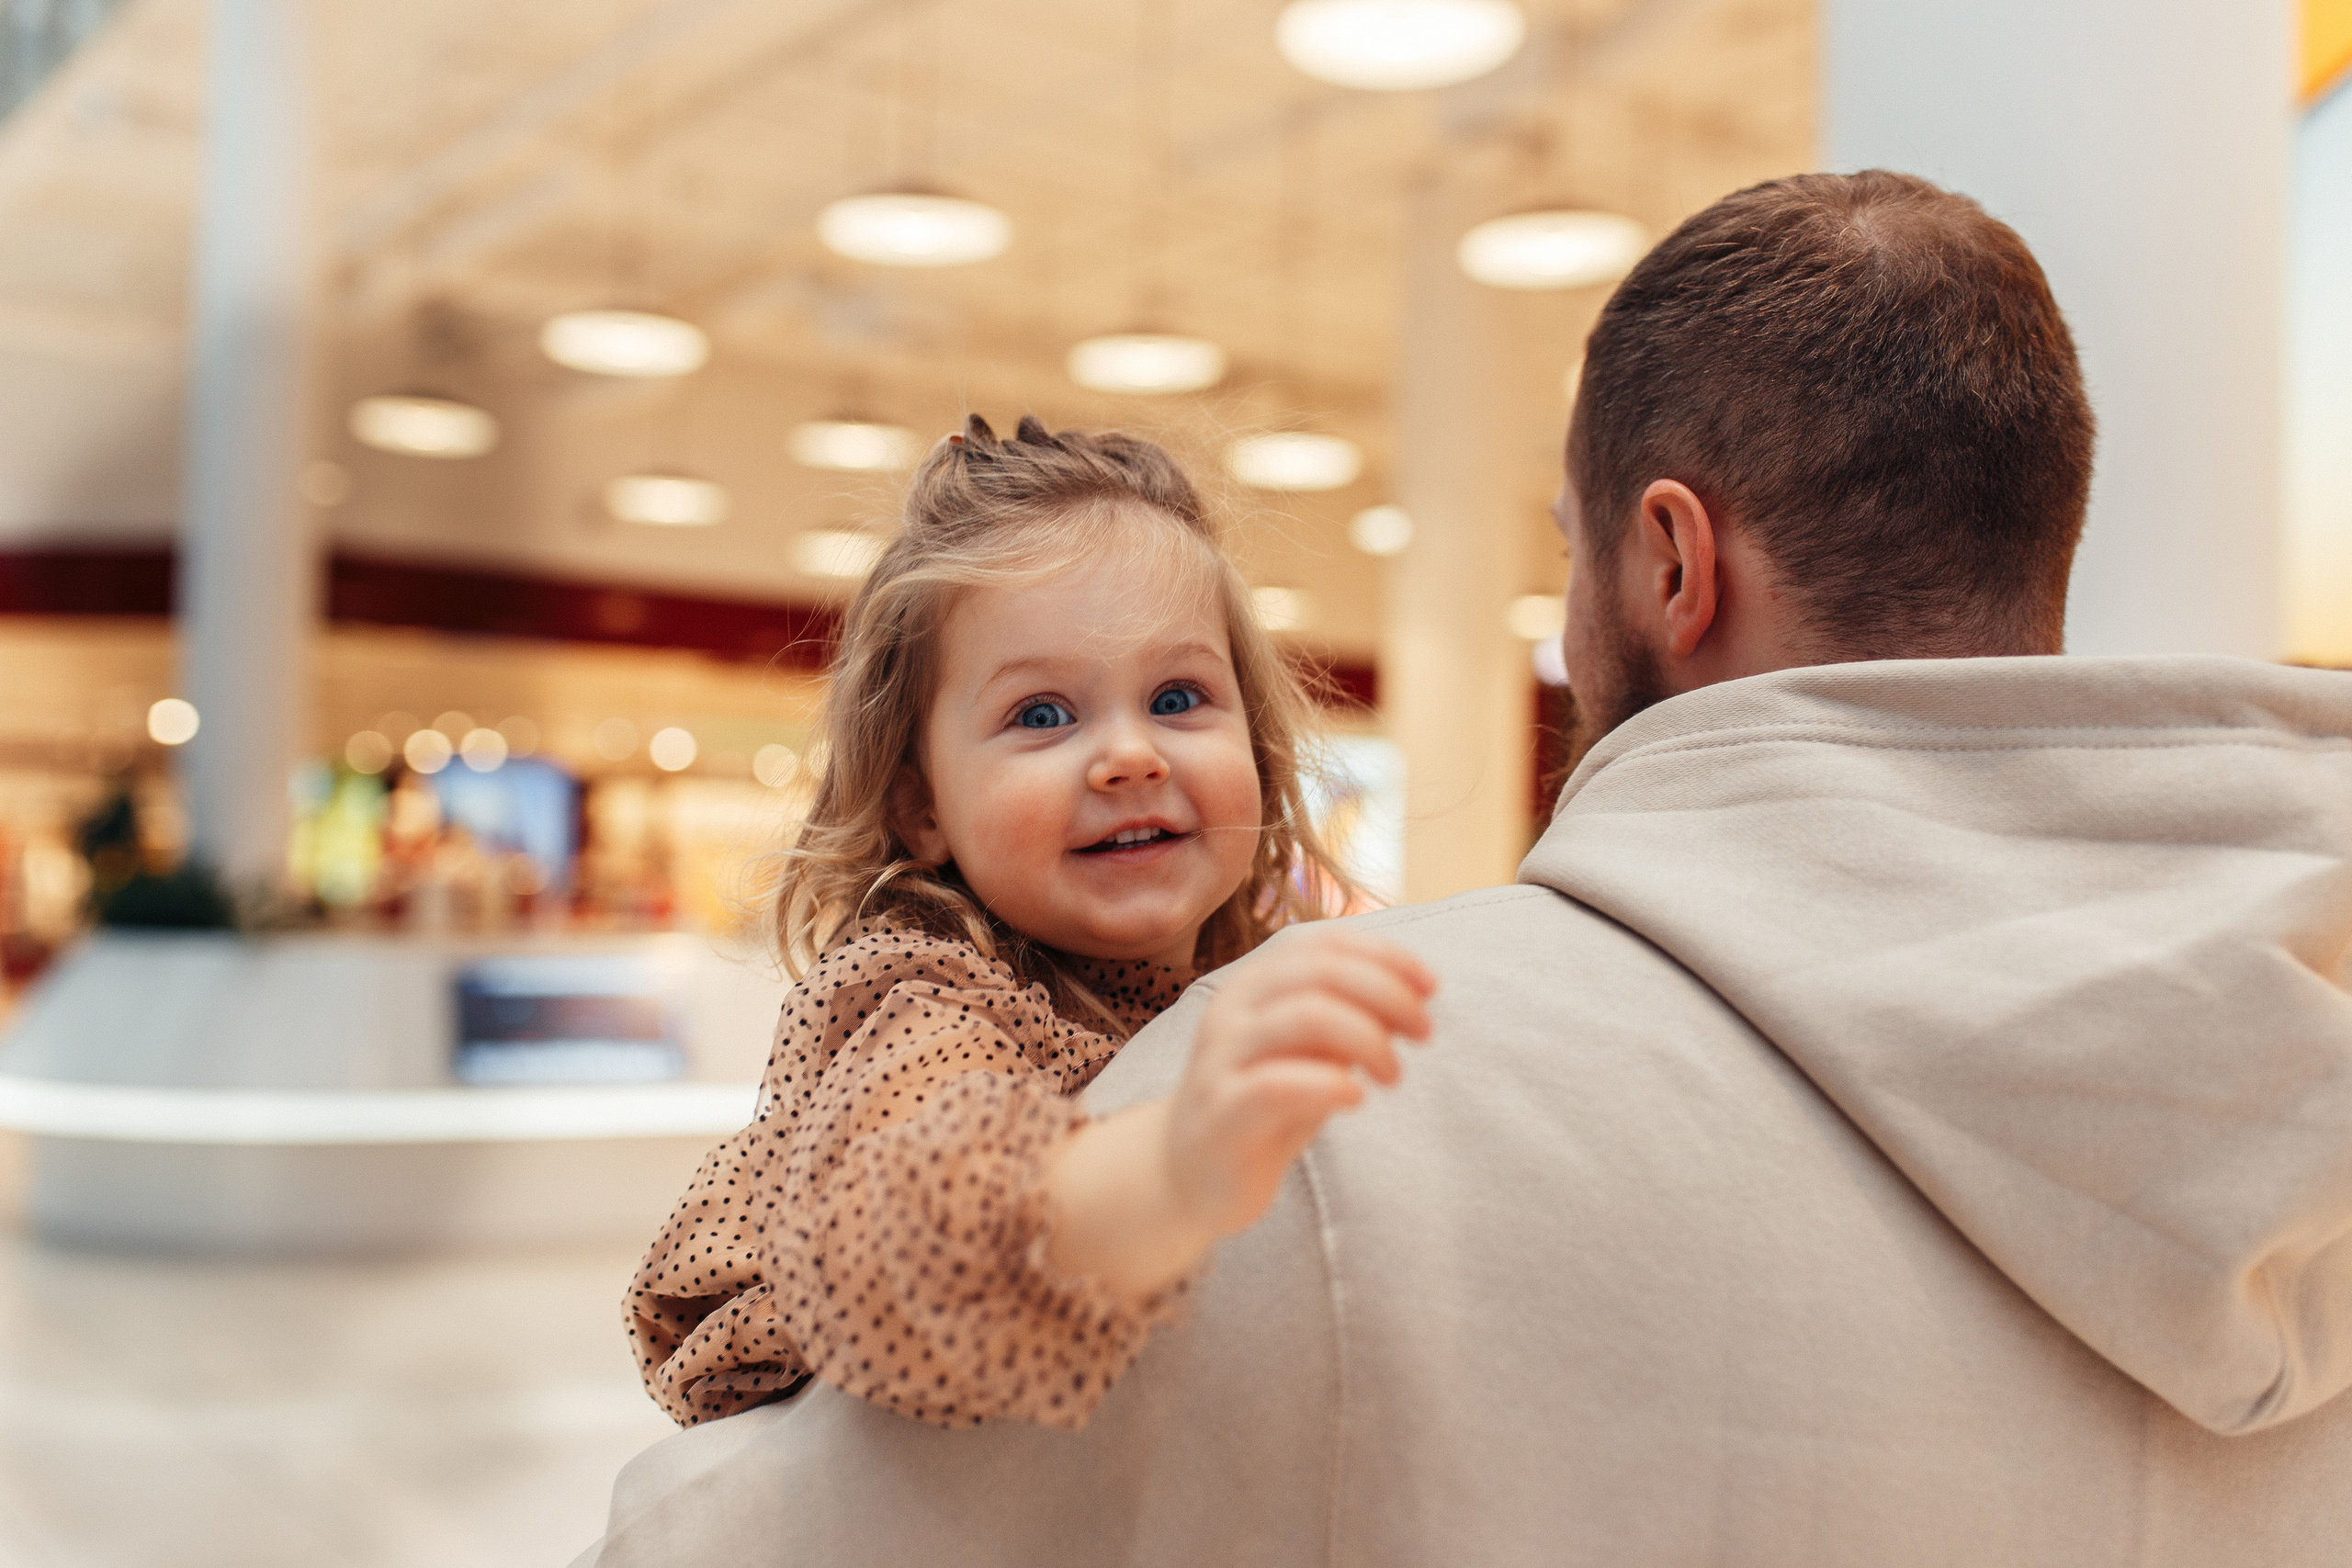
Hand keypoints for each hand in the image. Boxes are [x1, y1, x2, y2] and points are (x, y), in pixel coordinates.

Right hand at [1166, 929, 1435, 1239]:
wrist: (1190, 1173)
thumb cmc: (1263, 1104)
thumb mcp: (1311, 1052)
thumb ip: (1347, 1017)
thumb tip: (1413, 993)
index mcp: (1254, 985)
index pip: (1324, 945)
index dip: (1384, 956)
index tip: (1431, 987)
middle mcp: (1233, 1011)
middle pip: (1319, 973)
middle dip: (1386, 994)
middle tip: (1423, 1033)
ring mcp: (1221, 1060)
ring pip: (1304, 1017)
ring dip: (1367, 1039)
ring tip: (1393, 1073)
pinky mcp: (1220, 1113)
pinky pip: (1276, 1084)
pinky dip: (1328, 1084)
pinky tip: (1355, 1097)